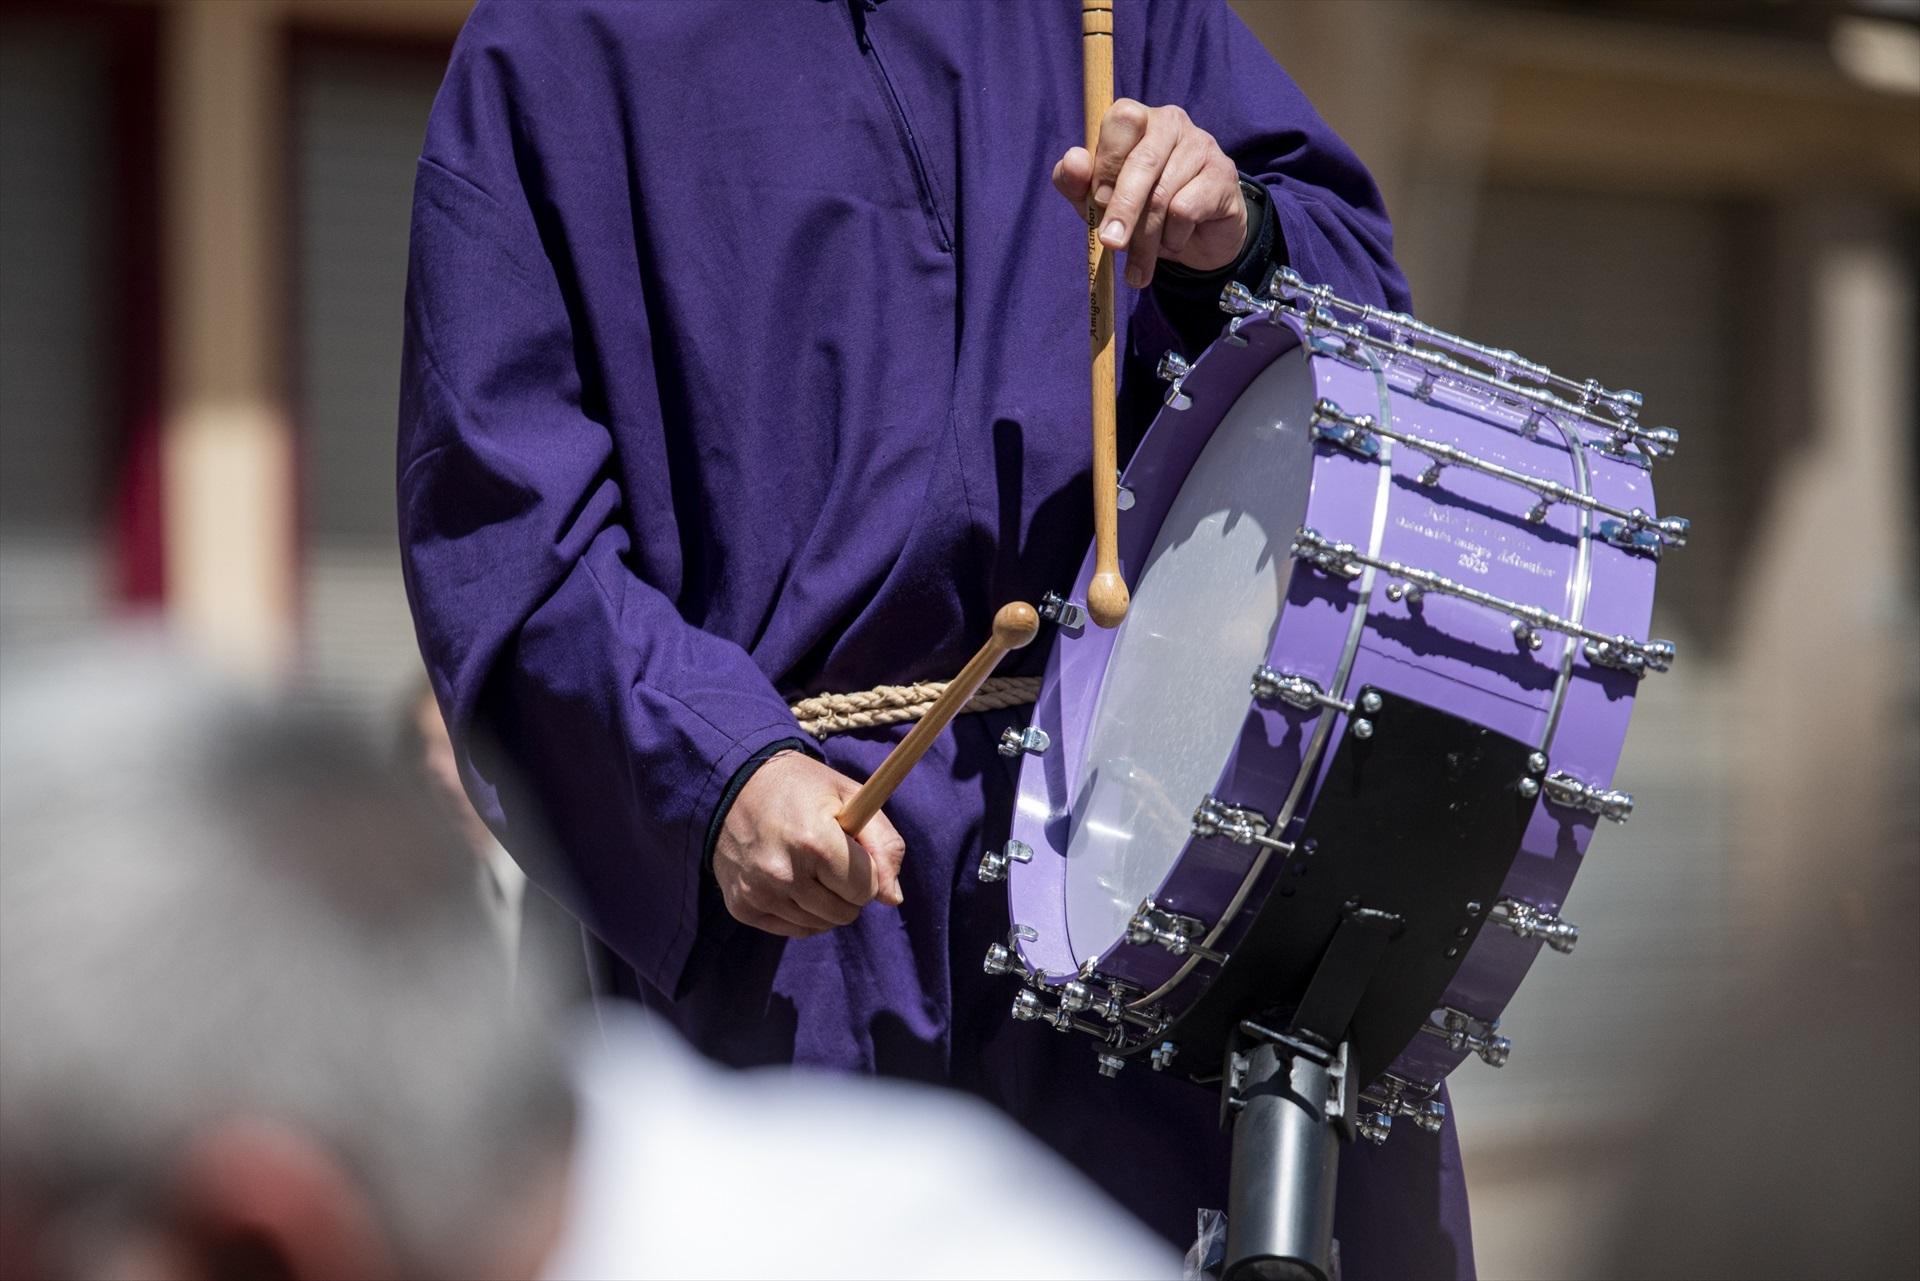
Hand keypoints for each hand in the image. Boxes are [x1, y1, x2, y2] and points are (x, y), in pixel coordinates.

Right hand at [714, 751, 905, 938]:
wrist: (734, 784)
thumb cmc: (802, 789)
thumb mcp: (851, 797)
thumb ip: (883, 844)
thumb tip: (892, 899)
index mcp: (814, 842)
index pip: (865, 890)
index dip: (867, 870)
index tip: (852, 850)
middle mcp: (782, 874)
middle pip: (844, 913)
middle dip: (847, 889)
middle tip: (829, 858)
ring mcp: (759, 893)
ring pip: (820, 925)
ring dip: (824, 902)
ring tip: (808, 866)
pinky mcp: (742, 907)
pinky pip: (793, 929)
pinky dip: (800, 912)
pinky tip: (790, 880)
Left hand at [1051, 99, 1247, 290]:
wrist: (1195, 238)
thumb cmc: (1140, 210)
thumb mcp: (1098, 201)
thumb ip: (1076, 182)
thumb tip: (1074, 161)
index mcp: (1137, 119)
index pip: (1120, 120)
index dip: (1106, 163)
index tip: (1096, 202)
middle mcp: (1170, 122)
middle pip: (1144, 160)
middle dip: (1123, 208)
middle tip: (1111, 244)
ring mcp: (1201, 145)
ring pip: (1163, 194)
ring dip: (1146, 238)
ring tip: (1139, 264)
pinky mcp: (1223, 174)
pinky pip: (1186, 210)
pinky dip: (1173, 237)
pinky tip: (1173, 243)